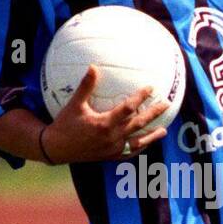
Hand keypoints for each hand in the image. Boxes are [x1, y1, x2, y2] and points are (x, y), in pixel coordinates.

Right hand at [42, 65, 169, 163]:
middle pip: (139, 124)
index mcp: (105, 124)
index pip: (128, 108)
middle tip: (166, 104)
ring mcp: (112, 149)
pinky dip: (139, 148)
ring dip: (152, 135)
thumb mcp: (74, 104)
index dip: (141, 97)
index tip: (151, 88)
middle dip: (154, 114)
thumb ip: (86, 86)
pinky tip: (146, 144)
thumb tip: (93, 67)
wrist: (56, 148)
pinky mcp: (110, 157)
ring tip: (164, 130)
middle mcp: (112, 138)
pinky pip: (129, 153)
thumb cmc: (65, 124)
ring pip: (138, 142)